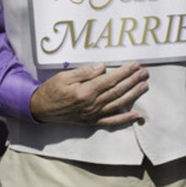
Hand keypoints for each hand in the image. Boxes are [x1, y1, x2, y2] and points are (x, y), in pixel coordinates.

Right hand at [30, 62, 148, 126]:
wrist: (40, 109)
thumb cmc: (52, 90)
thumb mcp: (65, 76)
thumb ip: (85, 72)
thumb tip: (103, 66)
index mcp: (85, 92)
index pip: (110, 80)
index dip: (125, 72)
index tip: (136, 64)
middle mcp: (91, 105)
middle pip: (117, 91)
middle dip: (133, 81)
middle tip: (145, 73)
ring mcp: (93, 115)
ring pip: (118, 104)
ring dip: (133, 95)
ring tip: (145, 85)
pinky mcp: (92, 122)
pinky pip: (111, 121)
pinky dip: (124, 118)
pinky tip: (136, 114)